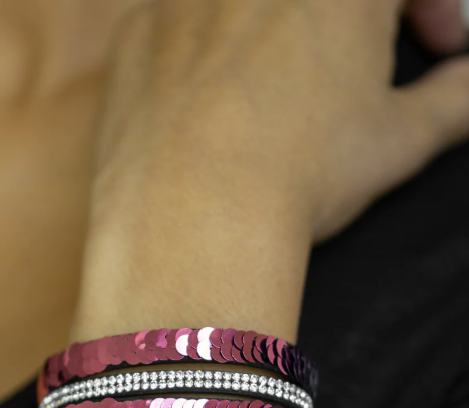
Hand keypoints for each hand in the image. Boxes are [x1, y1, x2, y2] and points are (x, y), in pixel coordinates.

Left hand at [92, 0, 468, 243]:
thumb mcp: (398, 140)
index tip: (436, 48)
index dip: (429, 5)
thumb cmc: (304, 173)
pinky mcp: (138, 28)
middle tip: (356, 71)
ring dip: (276, 31)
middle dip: (352, 21)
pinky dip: (208, 49)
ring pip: (249, 8)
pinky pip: (184, 19)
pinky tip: (215, 111)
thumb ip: (451, 101)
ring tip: (281, 94)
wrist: (193, 217)